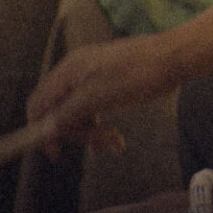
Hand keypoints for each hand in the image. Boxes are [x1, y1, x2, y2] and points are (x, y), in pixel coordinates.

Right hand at [27, 32, 179, 160]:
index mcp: (67, 71)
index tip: (56, 153)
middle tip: (98, 145)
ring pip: (79, 115)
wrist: (173, 59)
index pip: (38, 103)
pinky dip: (102, 128)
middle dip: (78, 132)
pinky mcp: (108, 85)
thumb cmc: (136, 75)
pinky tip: (116, 143)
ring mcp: (92, 78)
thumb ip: (66, 112)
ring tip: (115, 144)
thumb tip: (43, 130)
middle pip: (59, 112)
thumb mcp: (97, 97)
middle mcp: (75, 73)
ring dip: (93, 134)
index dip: (41, 129)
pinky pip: (95, 111)